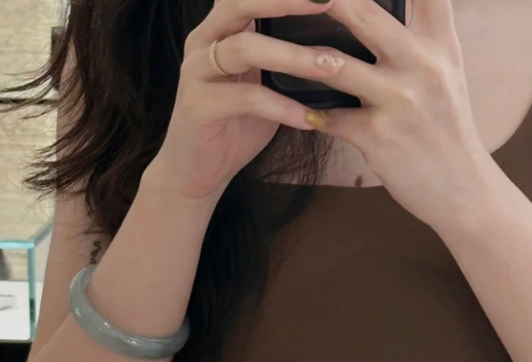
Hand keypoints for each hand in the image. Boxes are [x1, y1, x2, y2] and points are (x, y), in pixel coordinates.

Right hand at [149, 0, 354, 203]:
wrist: (196, 174)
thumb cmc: (235, 126)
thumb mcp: (263, 84)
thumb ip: (284, 59)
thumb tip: (335, 45)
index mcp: (221, 29)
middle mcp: (203, 41)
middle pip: (242, 2)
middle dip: (288, 1)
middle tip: (329, 2)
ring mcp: (196, 72)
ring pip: (246, 48)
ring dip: (294, 56)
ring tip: (332, 66)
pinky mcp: (198, 106)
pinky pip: (246, 99)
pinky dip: (282, 107)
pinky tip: (310, 118)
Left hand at [294, 0, 495, 229]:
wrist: (463, 192)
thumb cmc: (448, 130)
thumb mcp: (448, 70)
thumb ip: (426, 28)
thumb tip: (397, 1)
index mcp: (438, 41)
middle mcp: (421, 63)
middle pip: (361, 10)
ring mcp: (399, 100)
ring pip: (333, 63)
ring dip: (292, 54)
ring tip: (264, 45)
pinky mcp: (379, 137)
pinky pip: (329, 117)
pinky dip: (307, 112)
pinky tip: (291, 108)